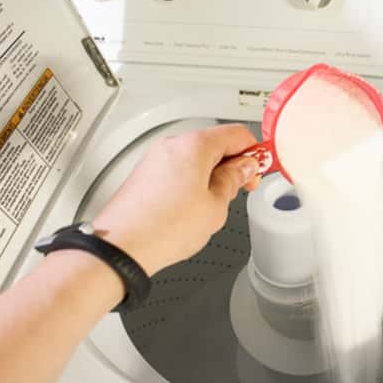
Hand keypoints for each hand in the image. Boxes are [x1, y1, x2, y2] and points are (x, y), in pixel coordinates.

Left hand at [91, 124, 260, 274]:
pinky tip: (194, 207)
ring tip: (216, 204)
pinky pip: (178, 168)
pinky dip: (193, 181)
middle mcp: (172, 145)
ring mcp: (156, 159)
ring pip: (196, 157)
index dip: (255, 152)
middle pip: (216, 143)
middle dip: (234, 164)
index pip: (237, 134)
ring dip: (213, 174)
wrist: (121, 247)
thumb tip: (243, 168)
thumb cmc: (163, 227)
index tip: (262, 167)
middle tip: (242, 187)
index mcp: (194, 145)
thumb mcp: (216, 205)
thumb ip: (234, 180)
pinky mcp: (146, 174)